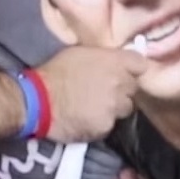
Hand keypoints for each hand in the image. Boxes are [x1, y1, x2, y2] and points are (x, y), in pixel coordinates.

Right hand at [28, 45, 147, 142]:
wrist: (39, 101)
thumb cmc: (55, 72)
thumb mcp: (79, 53)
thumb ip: (103, 57)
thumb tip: (113, 60)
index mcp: (114, 61)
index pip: (140, 64)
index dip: (133, 69)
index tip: (125, 72)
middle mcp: (120, 83)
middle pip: (133, 88)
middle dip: (122, 89)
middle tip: (105, 91)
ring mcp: (114, 107)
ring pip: (125, 108)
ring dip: (114, 107)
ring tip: (95, 107)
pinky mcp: (106, 126)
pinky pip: (110, 124)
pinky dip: (101, 122)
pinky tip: (86, 118)